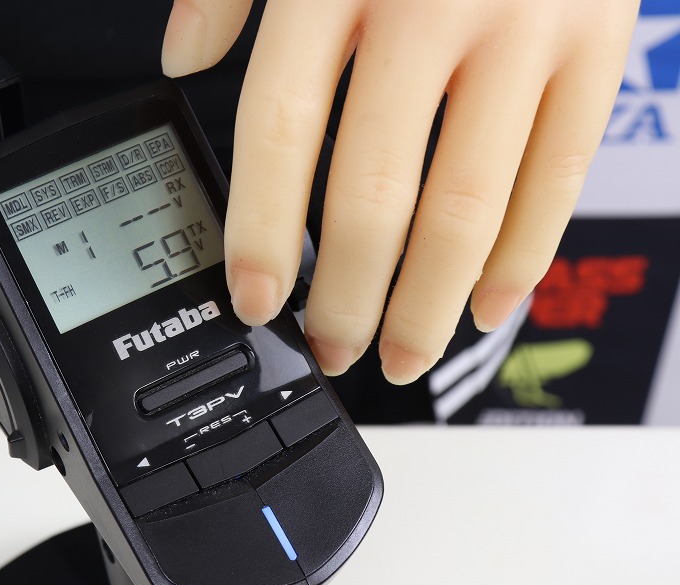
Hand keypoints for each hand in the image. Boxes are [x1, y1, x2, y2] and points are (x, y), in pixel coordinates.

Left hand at [163, 0, 638, 383]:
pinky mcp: (597, 45)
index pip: (279, 131)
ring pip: (467, 208)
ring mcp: (524, 29)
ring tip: (396, 357)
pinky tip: (485, 309)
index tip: (251, 299)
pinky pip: (557, 179)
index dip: (258, 232)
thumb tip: (180, 60)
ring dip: (427, 304)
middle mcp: (429, 6)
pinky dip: (522, 259)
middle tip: (326, 347)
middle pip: (373, 194)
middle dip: (344, 294)